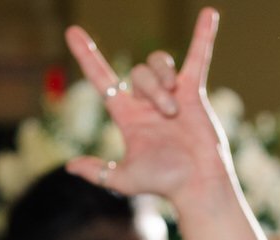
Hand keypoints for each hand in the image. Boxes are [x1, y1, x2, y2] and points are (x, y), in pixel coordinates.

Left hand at [63, 8, 230, 202]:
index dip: (87, 57)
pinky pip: (197, 57)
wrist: (197, 182)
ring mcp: (171, 94)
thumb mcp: (125, 179)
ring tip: (177, 108)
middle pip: (138, 72)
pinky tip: (209, 14)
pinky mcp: (194, 92)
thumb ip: (99, 171)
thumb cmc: (163, 183)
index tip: (72, 33)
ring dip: (165, 82)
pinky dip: (203, 36)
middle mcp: (146, 101)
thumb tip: (70, 167)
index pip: (102, 80)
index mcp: (127, 115)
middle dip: (152, 89)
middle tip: (168, 114)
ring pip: (159, 65)